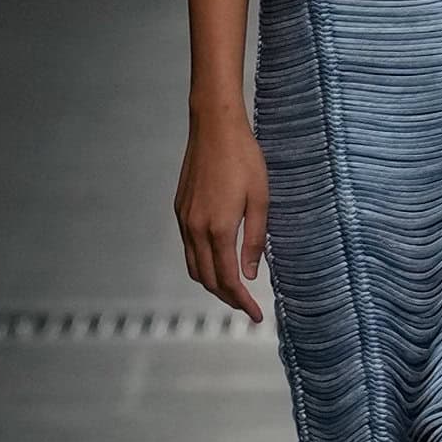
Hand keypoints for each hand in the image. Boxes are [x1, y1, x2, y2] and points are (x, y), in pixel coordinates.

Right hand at [175, 111, 268, 323]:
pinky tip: (218, 260)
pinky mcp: (180, 209)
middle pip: (207, 279)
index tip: (256, 314)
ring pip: (194, 266)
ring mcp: (184, 219)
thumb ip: (256, 240)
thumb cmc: (244, 159)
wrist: (214, 127)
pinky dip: (202, 263)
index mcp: (219, 228)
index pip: (228, 279)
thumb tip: (251, 274)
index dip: (242, 302)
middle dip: (227, 298)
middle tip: (247, 306)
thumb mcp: (261, 200)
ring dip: (212, 283)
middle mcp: (196, 228)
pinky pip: (188, 248)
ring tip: (234, 289)